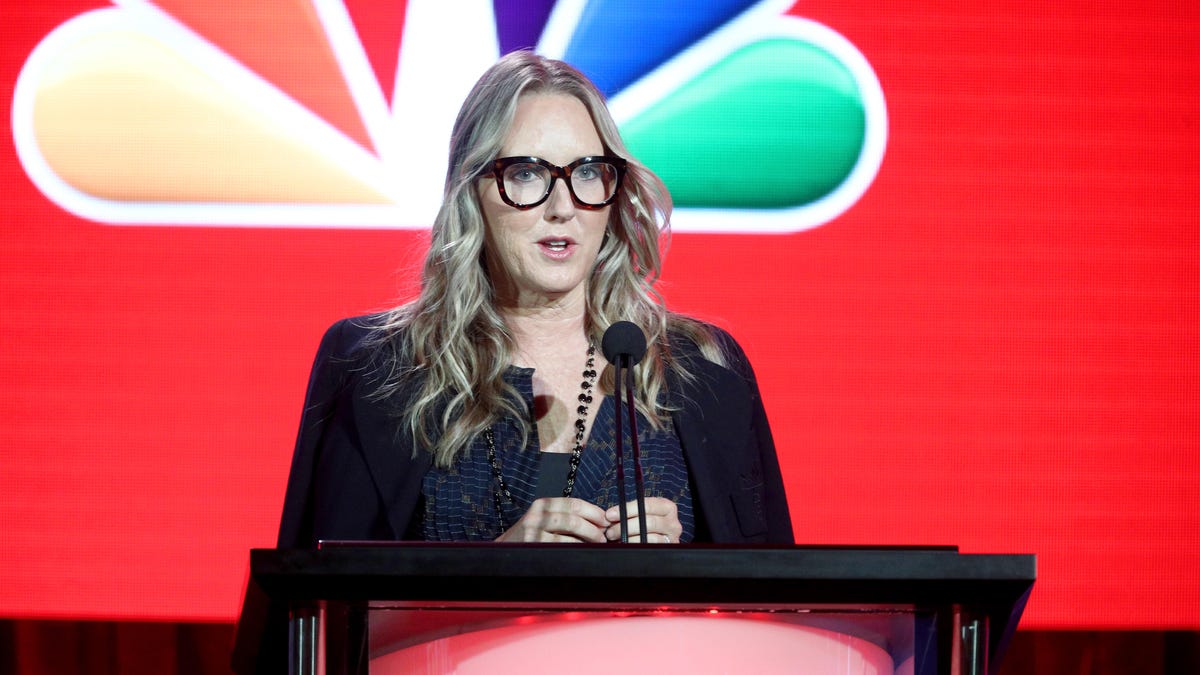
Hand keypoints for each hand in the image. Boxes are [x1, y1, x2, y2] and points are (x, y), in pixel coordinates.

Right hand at [495, 497, 609, 542]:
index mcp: (543, 505)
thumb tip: (597, 522)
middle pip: (574, 515)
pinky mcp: (535, 543)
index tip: (606, 519)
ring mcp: (536, 529)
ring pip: (570, 527)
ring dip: (589, 536)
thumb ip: (565, 518)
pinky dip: (577, 547)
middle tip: (605, 534)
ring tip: (598, 543)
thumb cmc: (529, 538)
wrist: (504, 553)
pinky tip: (584, 551)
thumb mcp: (543, 522)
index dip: (593, 511)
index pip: (574, 503)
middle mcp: (539, 513)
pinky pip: (563, 544)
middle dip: (594, 525)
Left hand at [604, 497, 681, 543]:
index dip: (627, 509)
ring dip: (628, 539)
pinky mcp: (667, 551)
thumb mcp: (641, 513)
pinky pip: (649, 549)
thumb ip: (630, 511)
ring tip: (616, 539)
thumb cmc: (645, 523)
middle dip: (625, 526)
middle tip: (610, 531)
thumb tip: (610, 515)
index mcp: (667, 507)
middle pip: (648, 522)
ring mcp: (671, 538)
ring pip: (649, 538)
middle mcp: (673, 523)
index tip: (610, 515)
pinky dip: (635, 547)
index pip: (647, 505)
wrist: (658, 541)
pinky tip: (626, 545)